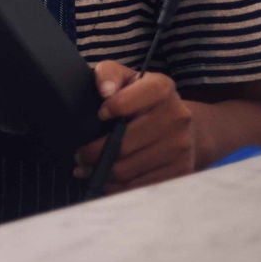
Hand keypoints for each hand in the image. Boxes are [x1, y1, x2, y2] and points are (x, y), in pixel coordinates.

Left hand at [74, 61, 199, 192]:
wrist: (181, 124)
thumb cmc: (142, 99)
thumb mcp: (126, 78)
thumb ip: (108, 74)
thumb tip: (105, 90)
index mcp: (162, 88)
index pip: (129, 100)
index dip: (111, 108)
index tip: (99, 114)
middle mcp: (177, 117)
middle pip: (123, 144)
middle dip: (92, 152)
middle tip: (79, 155)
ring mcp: (181, 147)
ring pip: (128, 169)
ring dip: (101, 172)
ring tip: (87, 167)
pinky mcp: (181, 171)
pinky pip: (141, 186)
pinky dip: (118, 187)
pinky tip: (106, 180)